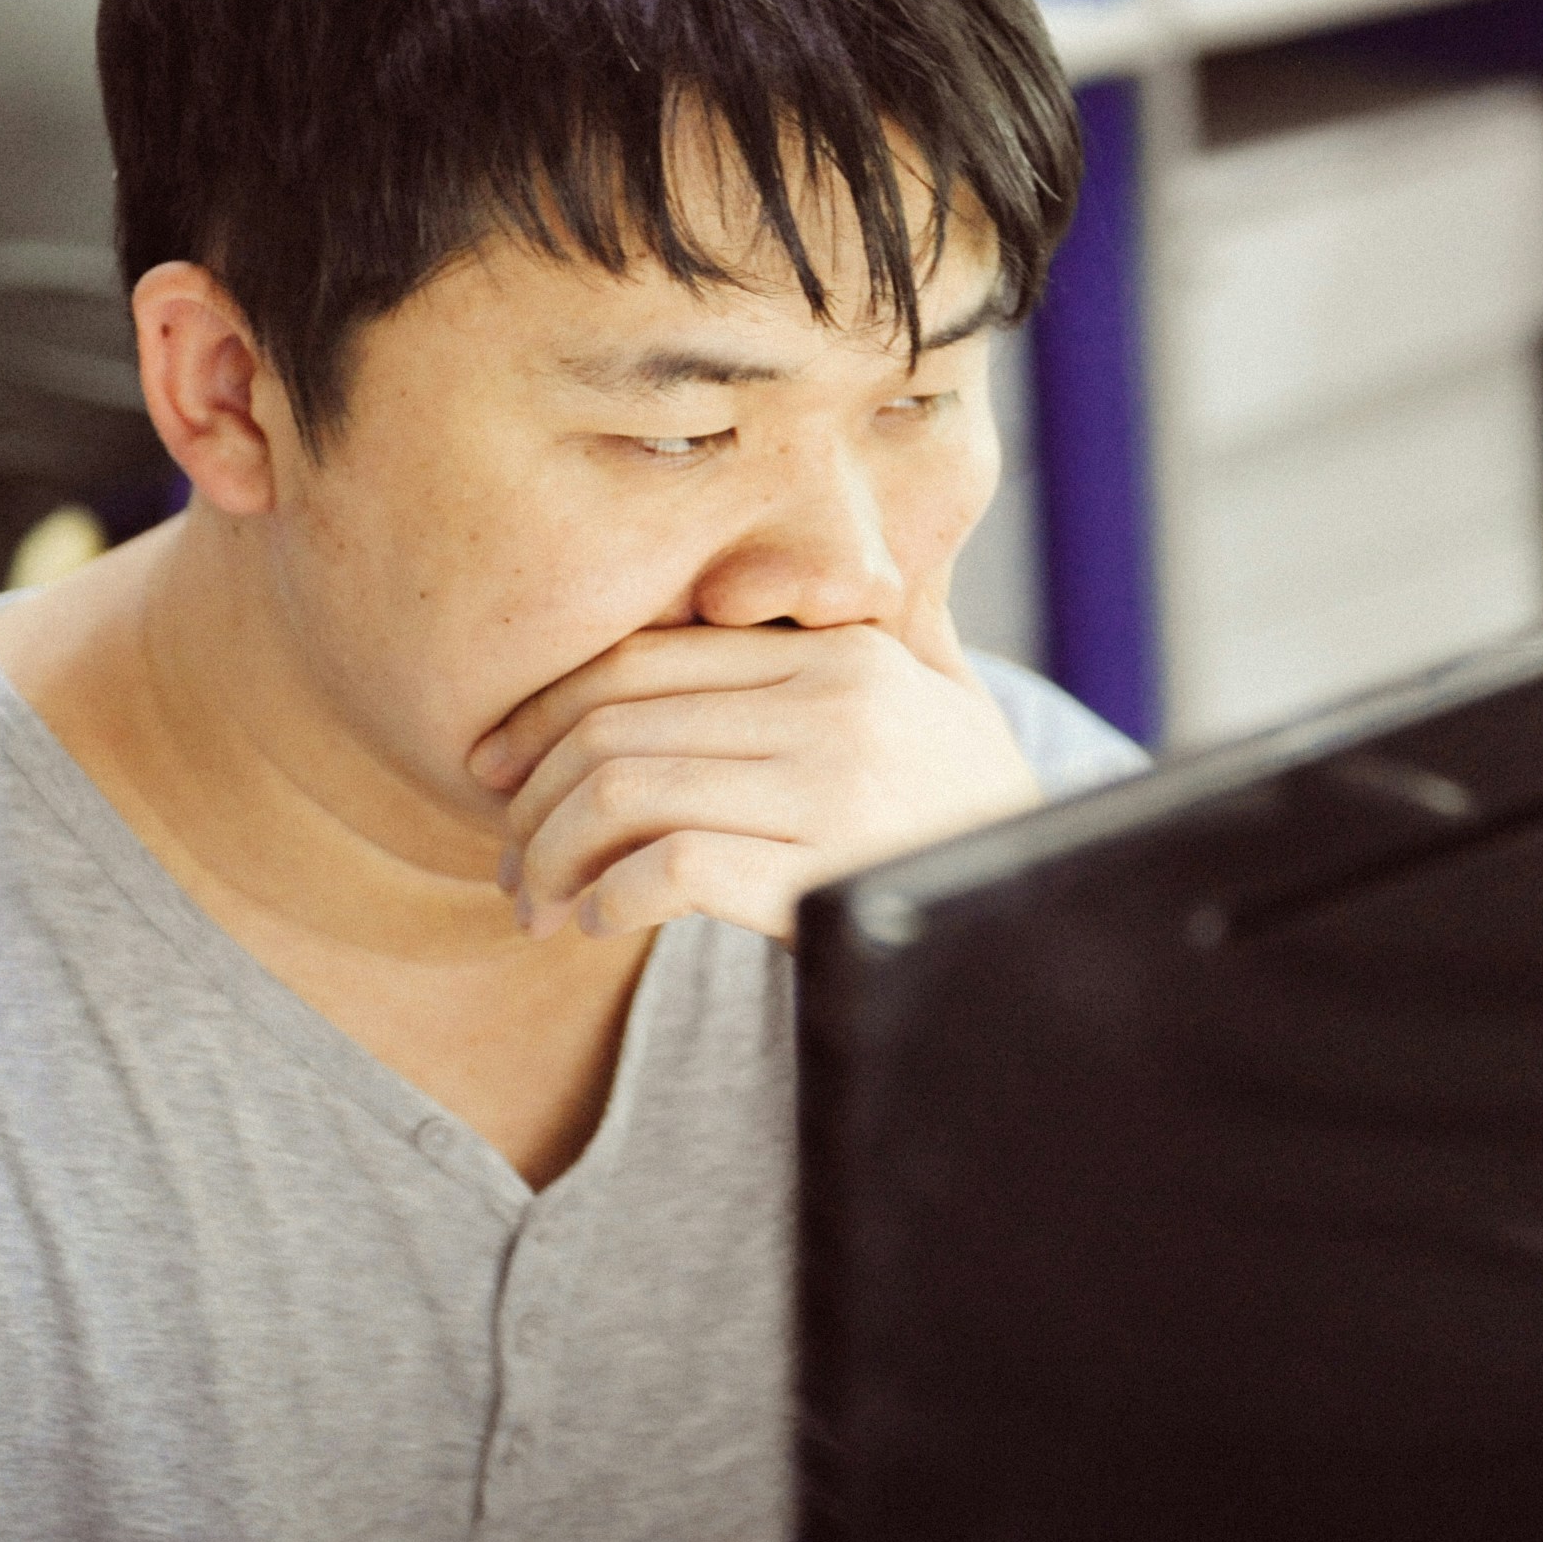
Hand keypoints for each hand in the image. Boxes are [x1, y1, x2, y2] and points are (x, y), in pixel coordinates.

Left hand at [478, 625, 1043, 944]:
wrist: (1051, 912)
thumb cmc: (963, 813)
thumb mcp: (917, 704)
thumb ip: (830, 656)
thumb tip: (710, 618)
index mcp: (834, 652)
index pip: (641, 657)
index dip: (542, 710)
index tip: (492, 762)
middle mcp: (832, 703)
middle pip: (614, 726)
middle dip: (530, 797)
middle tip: (507, 857)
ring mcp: (833, 787)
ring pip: (625, 793)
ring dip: (553, 856)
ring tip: (536, 904)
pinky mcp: (826, 872)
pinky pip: (674, 867)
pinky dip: (611, 896)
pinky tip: (595, 923)